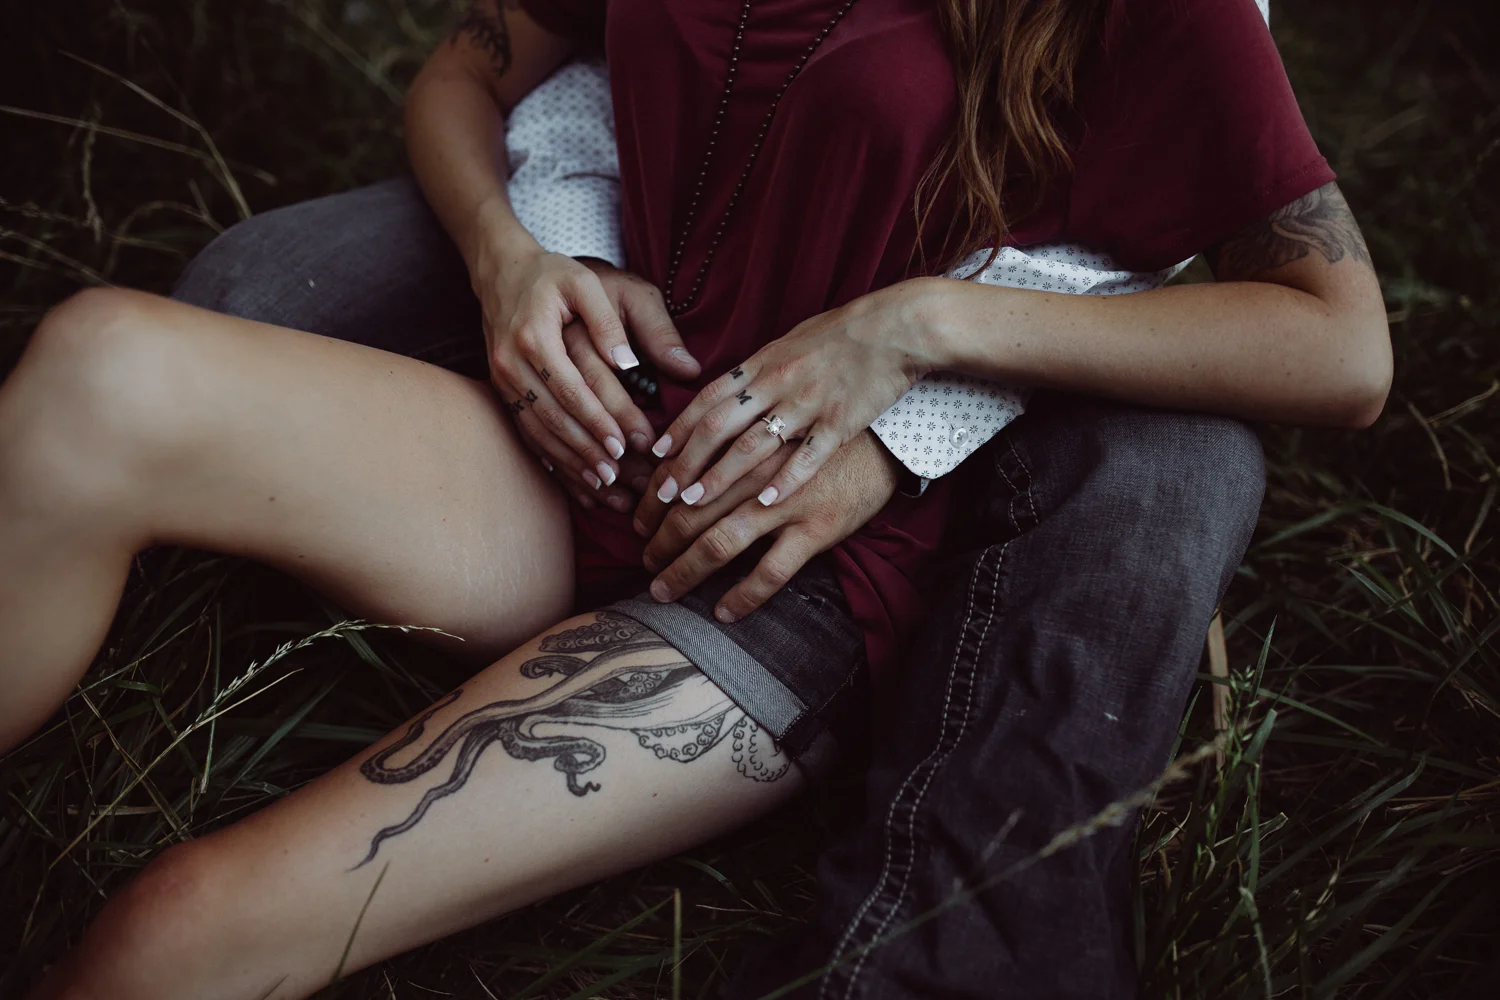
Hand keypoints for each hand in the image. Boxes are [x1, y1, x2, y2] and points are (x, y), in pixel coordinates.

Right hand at [472, 228, 643, 486]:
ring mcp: (501, 379)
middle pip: (553, 418)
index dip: (598, 420)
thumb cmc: (552, 275)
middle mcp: (511, 363)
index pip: (571, 389)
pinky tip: (571, 475)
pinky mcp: (501, 389)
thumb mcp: (584, 282)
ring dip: (569, 462)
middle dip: (586, 451)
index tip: (626, 446)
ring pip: (537, 431)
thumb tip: (629, 363)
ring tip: (601, 485)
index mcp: (535, 337)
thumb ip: (608, 322)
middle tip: (618, 478)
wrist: (501, 271)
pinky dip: (549, 456)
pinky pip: (525, 430)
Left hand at [636, 430, 899, 621]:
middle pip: (690, 512)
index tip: (636, 523)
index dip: (653, 504)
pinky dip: (743, 595)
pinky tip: (722, 612)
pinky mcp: (817, 529)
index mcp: (742, 447)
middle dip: (658, 542)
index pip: (683, 478)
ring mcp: (786, 504)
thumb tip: (690, 470)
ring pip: (720, 541)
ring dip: (684, 570)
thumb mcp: (774, 429)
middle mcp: (756, 475)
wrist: (886, 440)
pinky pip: (771, 571)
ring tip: (662, 590)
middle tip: (642, 562)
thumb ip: (735, 447)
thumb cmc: (822, 436)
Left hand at [647, 280, 930, 512]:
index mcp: (763, 363)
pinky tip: (764, 503)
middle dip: (686, 463)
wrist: (899, 326)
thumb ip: (760, 371)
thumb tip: (727, 391)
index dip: (679, 428)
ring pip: (753, 444)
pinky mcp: (841, 422)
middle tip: (661, 495)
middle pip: (719, 427)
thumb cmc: (846, 334)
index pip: (708, 399)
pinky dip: (784, 480)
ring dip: (719, 476)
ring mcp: (808, 403)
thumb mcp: (792, 343)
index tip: (654, 455)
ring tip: (693, 504)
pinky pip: (808, 455)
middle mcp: (777, 382)